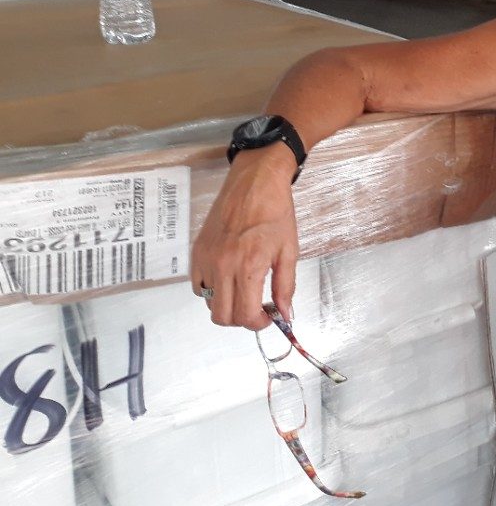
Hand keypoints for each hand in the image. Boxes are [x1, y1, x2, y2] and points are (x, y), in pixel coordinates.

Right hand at [190, 145, 298, 329]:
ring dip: (226, 304)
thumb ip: (285, 287)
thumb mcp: (289, 251)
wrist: (255, 182)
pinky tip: (228, 278)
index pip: (244, 315)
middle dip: (241, 319)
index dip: (258, 323)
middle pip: (221, 316)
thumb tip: (285, 314)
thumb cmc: (274, 212)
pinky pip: (197, 285)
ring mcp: (206, 259)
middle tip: (256, 308)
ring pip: (207, 303)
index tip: (268, 317)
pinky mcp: (198, 251)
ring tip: (244, 290)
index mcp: (248, 267)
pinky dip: (211, 290)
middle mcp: (222, 266)